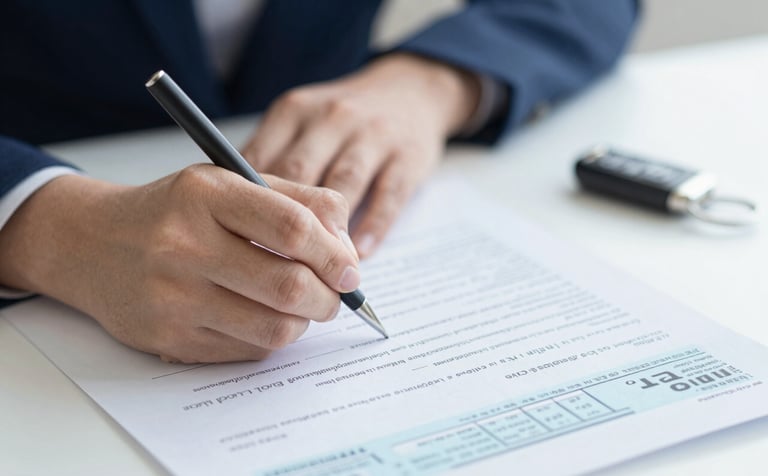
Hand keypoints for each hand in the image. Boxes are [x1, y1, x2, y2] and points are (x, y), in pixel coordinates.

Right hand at [0, 167, 359, 362]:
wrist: (93, 244)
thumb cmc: (177, 211)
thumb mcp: (232, 183)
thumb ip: (300, 201)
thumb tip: (348, 249)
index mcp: (206, 194)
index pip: (292, 228)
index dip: (334, 254)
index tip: (351, 270)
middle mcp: (183, 244)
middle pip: (288, 286)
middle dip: (329, 298)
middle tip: (335, 296)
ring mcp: (172, 297)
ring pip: (274, 328)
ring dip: (304, 322)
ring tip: (301, 306)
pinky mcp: (168, 339)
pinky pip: (248, 351)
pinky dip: (270, 338)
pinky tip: (260, 317)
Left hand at [243, 53, 479, 256]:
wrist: (409, 91)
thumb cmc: (340, 122)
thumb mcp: (299, 123)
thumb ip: (268, 160)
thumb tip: (231, 214)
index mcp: (293, 112)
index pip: (260, 161)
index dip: (246, 205)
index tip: (238, 243)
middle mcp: (331, 119)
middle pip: (299, 174)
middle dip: (285, 223)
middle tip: (274, 266)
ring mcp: (372, 135)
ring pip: (343, 185)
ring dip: (329, 231)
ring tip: (318, 270)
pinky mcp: (408, 157)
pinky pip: (388, 196)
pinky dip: (373, 227)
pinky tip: (360, 254)